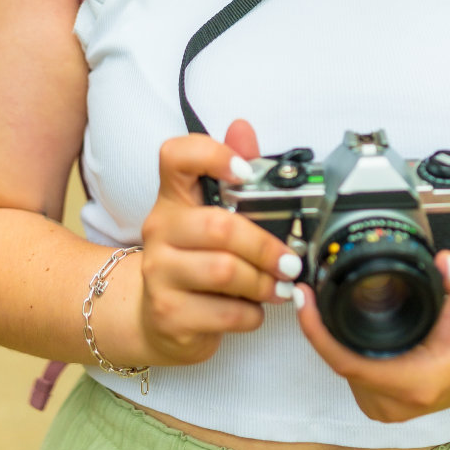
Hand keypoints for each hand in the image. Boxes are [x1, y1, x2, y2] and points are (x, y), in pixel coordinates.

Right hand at [138, 120, 301, 367]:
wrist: (160, 320)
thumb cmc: (196, 261)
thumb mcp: (214, 217)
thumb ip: (234, 173)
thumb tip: (243, 129)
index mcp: (173, 198)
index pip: (176, 156)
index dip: (212, 155)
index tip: (245, 173)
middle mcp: (159, 230)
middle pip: (218, 226)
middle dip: (264, 246)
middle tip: (290, 261)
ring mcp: (158, 273)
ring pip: (223, 271)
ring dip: (263, 283)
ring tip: (279, 288)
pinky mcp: (168, 313)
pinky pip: (224, 312)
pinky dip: (251, 314)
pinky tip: (253, 310)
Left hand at [292, 254, 449, 421]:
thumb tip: (445, 263)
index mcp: (415, 384)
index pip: (346, 361)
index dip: (317, 330)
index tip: (303, 297)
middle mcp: (398, 404)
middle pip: (338, 364)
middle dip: (321, 328)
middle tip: (311, 287)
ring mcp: (391, 409)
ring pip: (343, 371)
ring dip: (331, 339)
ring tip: (322, 300)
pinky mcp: (388, 405)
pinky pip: (353, 375)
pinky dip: (344, 349)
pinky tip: (341, 324)